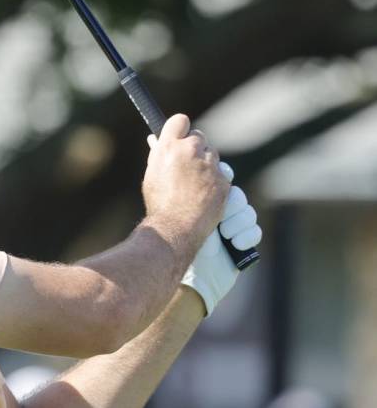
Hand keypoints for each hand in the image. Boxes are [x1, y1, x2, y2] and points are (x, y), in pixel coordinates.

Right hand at [142, 114, 229, 252]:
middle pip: (199, 136)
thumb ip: (159, 156)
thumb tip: (160, 142)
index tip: (180, 135)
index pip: (180, 120)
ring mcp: (209, 166)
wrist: (175, 228)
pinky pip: (220, 175)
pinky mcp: (223, 181)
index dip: (180, 128)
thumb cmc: (159, 203)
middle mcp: (191, 151)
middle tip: (188, 162)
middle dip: (194, 147)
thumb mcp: (152, 175)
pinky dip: (214, 182)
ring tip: (193, 184)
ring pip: (211, 155)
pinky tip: (203, 195)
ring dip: (205, 165)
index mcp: (169, 147)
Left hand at [181, 163, 262, 315]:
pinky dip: (246, 236)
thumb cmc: (177, 241)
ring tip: (224, 234)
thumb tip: (169, 150)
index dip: (223, 179)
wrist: (187, 272)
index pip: (220, 181)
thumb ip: (181, 185)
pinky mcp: (242, 244)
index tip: (221, 180)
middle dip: (231, 204)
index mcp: (201, 202)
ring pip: (247, 213)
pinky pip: (254, 231)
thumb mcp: (177, 209)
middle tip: (219, 217)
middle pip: (236, 196)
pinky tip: (234, 244)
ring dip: (237, 222)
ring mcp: (231, 228)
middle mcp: (217, 213)